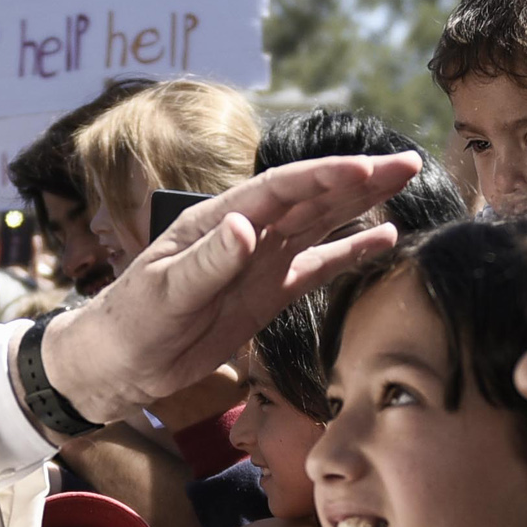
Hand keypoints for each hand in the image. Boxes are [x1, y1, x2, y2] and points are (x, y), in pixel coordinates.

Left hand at [34, 154, 419, 424]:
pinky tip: (384, 238)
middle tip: (407, 164)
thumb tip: (244, 226)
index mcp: (218, 221)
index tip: (364, 168)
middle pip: (310, 197)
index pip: (279, 190)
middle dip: (358, 179)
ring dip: (360, 204)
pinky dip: (349, 252)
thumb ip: (207, 262)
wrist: (120, 362)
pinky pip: (316, 267)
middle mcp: (245, 232)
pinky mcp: (267, 292)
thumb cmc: (131, 322)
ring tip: (404, 183)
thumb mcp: (165, 294)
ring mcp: (260, 261)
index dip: (323, 177)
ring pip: (319, 224)